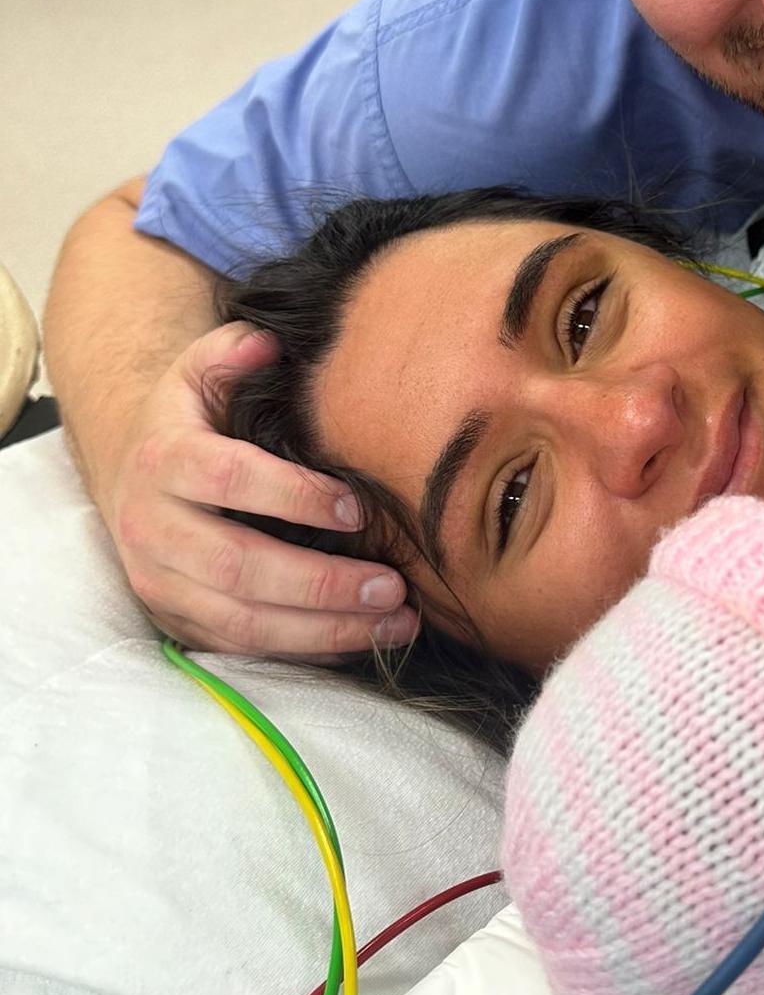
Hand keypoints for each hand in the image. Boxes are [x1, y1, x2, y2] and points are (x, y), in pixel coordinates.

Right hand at [105, 321, 417, 655]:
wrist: (135, 473)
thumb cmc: (194, 418)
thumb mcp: (202, 372)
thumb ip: (233, 351)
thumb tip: (266, 345)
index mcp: (164, 460)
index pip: (227, 481)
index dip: (292, 496)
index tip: (357, 508)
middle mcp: (153, 529)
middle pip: (238, 567)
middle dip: (321, 582)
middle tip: (393, 585)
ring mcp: (162, 583)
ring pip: (242, 621)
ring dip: (324, 630)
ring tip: (396, 623)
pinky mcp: (179, 621)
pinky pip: (243, 647)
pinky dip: (306, 649)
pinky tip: (365, 639)